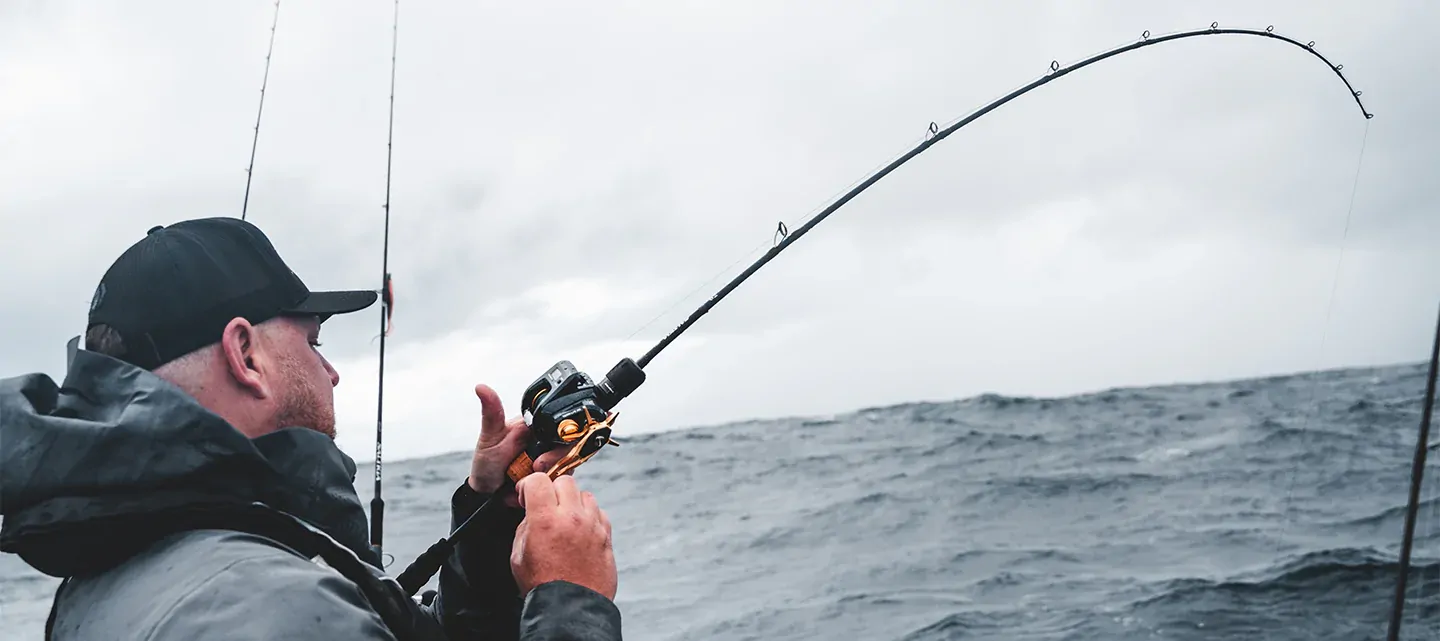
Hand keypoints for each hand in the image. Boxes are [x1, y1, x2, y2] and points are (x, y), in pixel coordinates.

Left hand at [468, 384, 577, 505]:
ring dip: (553, 470)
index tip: (543, 450)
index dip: (557, 435)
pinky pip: (566, 475)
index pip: (558, 422)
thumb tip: (481, 387)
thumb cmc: (487, 463)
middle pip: (569, 442)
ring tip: (534, 474)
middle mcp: (546, 438)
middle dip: (555, 457)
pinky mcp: (556, 473)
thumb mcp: (490, 437)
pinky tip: (541, 482)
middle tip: (536, 466)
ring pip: (570, 459)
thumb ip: (491, 412)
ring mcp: (553, 456)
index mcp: (534, 425)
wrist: (490, 494)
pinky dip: (555, 480)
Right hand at [509, 473, 616, 599]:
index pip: (538, 480)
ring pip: (585, 494)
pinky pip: (599, 512)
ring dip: (573, 502)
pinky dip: (589, 516)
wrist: (570, 609)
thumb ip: (525, 527)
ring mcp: (592, 526)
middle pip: (564, 480)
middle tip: (546, 505)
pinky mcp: (606, 536)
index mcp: (545, 521)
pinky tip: (580, 531)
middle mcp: (572, 518)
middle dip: (552, 490)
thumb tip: (531, 513)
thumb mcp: (518, 556)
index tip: (526, 495)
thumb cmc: (543, 586)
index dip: (528, 485)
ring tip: (564, 519)